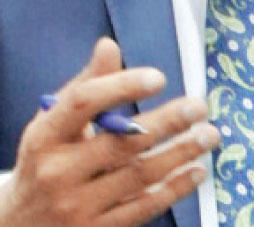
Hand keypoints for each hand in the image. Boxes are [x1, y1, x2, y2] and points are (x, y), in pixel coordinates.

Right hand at [0, 37, 219, 226]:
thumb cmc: (45, 160)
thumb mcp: (53, 122)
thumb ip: (86, 85)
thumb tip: (109, 45)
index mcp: (44, 136)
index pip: (83, 103)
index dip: (122, 86)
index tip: (159, 77)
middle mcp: (58, 172)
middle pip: (120, 143)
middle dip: (167, 123)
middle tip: (199, 106)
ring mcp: (76, 207)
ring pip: (138, 176)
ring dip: (180, 154)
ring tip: (209, 135)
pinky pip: (142, 208)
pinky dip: (173, 189)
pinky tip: (196, 171)